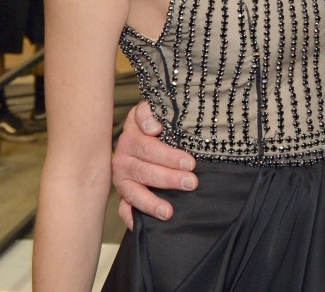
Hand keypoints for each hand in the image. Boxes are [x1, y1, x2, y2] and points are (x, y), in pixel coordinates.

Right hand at [112, 101, 197, 228]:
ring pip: (134, 193)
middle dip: (170, 179)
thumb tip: (154, 127)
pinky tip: (140, 225)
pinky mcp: (122, 194)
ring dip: (152, 203)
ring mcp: (122, 179)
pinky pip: (123, 209)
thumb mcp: (150, 109)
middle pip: (146, 171)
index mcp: (131, 137)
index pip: (150, 148)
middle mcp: (123, 159)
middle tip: (191, 183)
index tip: (190, 163)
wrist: (138, 132)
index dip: (170, 156)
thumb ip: (149, 112)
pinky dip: (131, 217)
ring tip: (169, 212)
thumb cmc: (152, 121)